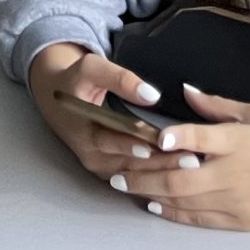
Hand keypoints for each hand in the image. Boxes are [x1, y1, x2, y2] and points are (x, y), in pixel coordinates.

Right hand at [26, 44, 182, 183]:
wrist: (57, 99)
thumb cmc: (76, 81)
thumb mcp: (91, 69)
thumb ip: (119, 79)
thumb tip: (152, 95)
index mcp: (82, 131)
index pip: (110, 141)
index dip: (134, 142)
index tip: (159, 142)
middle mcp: (91, 156)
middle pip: (128, 164)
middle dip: (160, 163)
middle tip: (191, 160)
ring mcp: (101, 168)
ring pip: (135, 177)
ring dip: (163, 174)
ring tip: (192, 167)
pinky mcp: (110, 173)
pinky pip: (136, 180)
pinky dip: (158, 179)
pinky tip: (182, 176)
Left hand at [110, 84, 249, 229]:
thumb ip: (217, 106)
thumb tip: (185, 90)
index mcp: (238, 141)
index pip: (200, 138)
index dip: (174, 138)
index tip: (151, 137)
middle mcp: (234, 173)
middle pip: (180, 179)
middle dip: (143, 176)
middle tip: (116, 172)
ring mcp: (238, 201)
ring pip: (185, 202)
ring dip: (152, 195)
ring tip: (126, 186)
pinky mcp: (243, 221)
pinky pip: (201, 220)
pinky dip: (175, 214)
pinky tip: (155, 206)